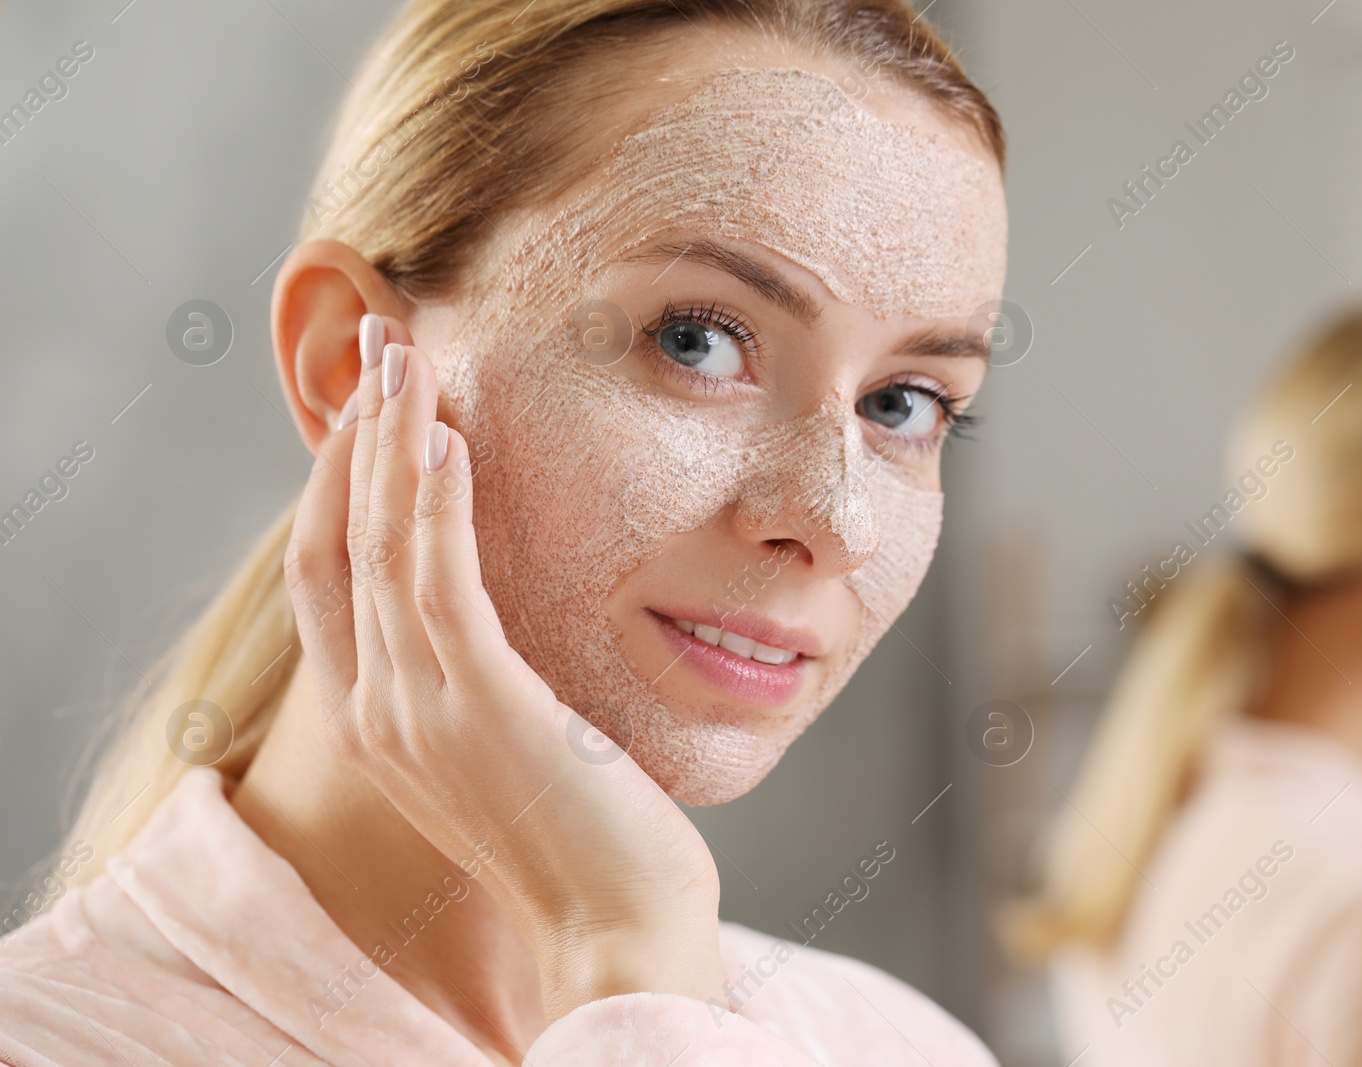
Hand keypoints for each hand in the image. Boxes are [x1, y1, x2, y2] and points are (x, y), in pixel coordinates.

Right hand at [281, 315, 724, 1019]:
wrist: (616, 927)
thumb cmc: (580, 836)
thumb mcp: (503, 747)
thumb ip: (473, 679)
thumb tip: (491, 609)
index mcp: (373, 724)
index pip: (323, 577)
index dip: (336, 484)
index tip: (369, 409)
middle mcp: (375, 715)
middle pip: (339, 543)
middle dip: (357, 436)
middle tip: (379, 343)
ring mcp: (418, 713)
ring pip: (382, 546)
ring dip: (391, 442)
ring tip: (404, 355)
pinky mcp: (481, 706)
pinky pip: (441, 582)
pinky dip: (437, 504)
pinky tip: (448, 437)